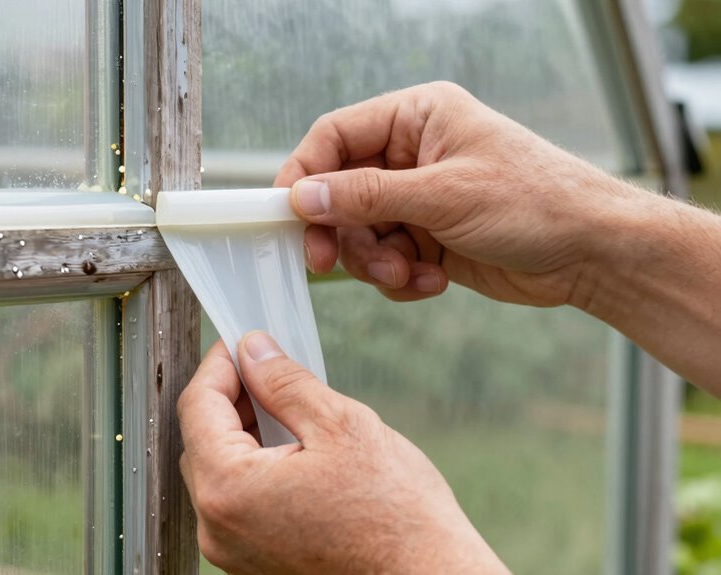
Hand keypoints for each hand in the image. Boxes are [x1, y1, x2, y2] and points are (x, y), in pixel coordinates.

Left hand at [177, 334, 508, 573]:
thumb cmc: (395, 516)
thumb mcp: (340, 425)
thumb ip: (284, 382)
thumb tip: (253, 351)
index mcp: (229, 490)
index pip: (196, 406)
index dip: (219, 365)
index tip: (241, 344)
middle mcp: (218, 528)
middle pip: (201, 440)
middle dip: (231, 399)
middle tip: (270, 372)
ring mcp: (233, 552)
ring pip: (219, 471)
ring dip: (244, 435)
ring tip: (290, 411)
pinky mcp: (254, 563)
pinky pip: (237, 503)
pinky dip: (255, 469)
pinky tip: (294, 452)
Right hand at [275, 81, 643, 307]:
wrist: (593, 252)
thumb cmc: (537, 202)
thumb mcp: (443, 195)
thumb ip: (366, 196)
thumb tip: (303, 196)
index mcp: (417, 117)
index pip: (335, 137)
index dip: (304, 174)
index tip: (287, 215)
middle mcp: (413, 153)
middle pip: (341, 191)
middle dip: (343, 232)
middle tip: (330, 263)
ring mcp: (420, 197)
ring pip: (361, 232)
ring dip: (376, 261)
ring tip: (409, 274)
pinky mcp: (429, 236)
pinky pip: (387, 258)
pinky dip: (401, 276)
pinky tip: (433, 281)